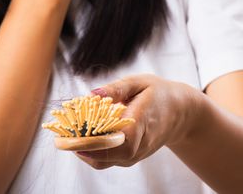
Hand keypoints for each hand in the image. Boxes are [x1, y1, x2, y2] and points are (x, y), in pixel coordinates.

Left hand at [74, 75, 202, 169]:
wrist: (181, 113)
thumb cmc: (159, 94)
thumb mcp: (140, 82)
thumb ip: (116, 88)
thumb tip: (92, 94)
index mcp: (143, 121)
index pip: (118, 139)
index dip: (94, 140)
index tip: (72, 132)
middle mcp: (140, 143)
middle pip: (107, 154)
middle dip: (81, 146)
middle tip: (62, 135)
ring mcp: (136, 154)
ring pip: (104, 161)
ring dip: (83, 150)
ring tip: (67, 135)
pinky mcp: (131, 158)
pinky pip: (106, 160)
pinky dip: (91, 151)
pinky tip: (81, 138)